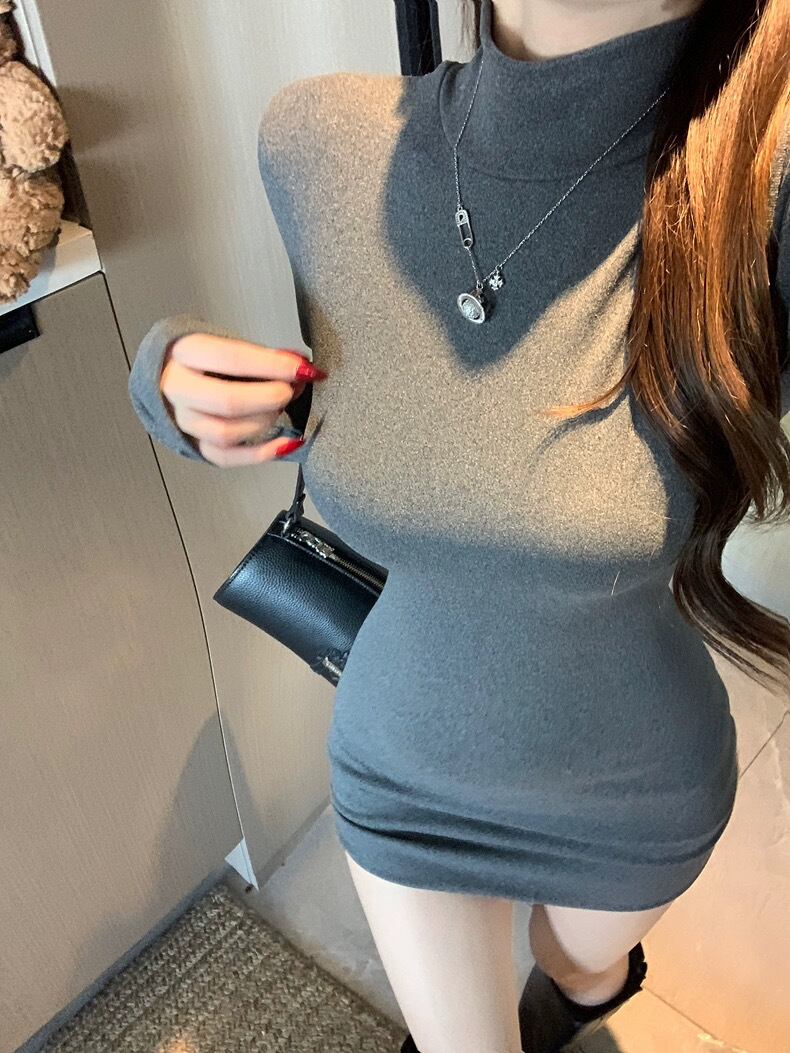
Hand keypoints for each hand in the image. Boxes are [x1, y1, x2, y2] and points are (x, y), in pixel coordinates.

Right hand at [160, 332, 326, 465]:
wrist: (168, 374)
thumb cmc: (205, 359)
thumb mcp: (227, 344)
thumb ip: (261, 357)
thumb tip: (301, 366)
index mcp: (186, 352)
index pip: (233, 359)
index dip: (274, 366)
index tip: (305, 370)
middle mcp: (177, 388)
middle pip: (228, 401)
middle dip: (270, 398)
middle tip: (291, 391)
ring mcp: (183, 420)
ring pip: (226, 433)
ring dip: (265, 422)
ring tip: (282, 408)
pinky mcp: (194, 445)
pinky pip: (227, 457)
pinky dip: (262, 453)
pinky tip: (287, 443)